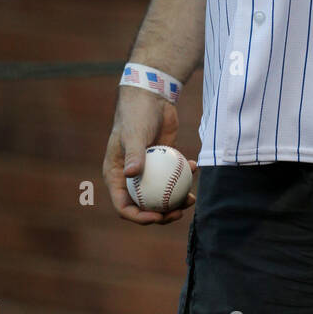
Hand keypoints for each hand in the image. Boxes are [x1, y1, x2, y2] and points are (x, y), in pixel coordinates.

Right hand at [103, 88, 197, 225]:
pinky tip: (195, 169)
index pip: (123, 206)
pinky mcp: (163, 161)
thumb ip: (133, 154)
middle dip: (161, 214)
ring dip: (176, 200)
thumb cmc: (137, 114)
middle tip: (179, 212)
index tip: (157, 217)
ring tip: (192, 199)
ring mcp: (148, 170)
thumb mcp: (134, 134)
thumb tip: (130, 175)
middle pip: (144, 205)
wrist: (151, 96)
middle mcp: (130, 177)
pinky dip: (184, 176)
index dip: (139, 217)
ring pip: (161, 194)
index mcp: (117, 176)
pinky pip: (173, 176)